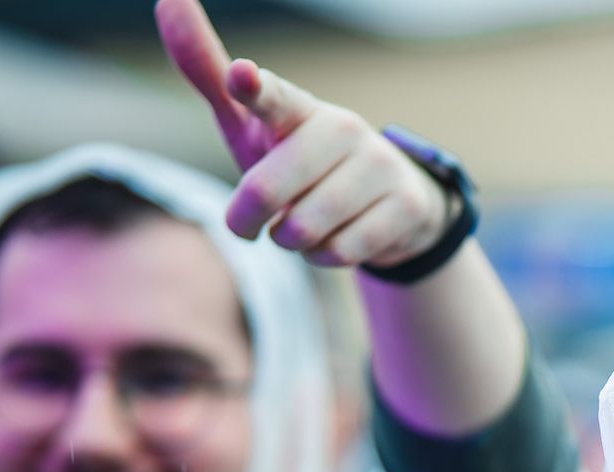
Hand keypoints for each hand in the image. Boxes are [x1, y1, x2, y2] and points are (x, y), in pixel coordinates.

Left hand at [155, 0, 452, 267]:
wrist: (385, 198)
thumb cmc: (295, 156)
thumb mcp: (250, 123)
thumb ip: (208, 73)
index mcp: (297, 106)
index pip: (271, 97)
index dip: (254, 88)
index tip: (243, 76)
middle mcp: (342, 128)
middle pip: (270, 191)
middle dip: (247, 217)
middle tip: (246, 223)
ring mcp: (379, 166)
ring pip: (306, 228)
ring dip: (290, 241)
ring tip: (300, 226)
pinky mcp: (406, 205)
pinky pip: (341, 251)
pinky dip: (324, 257)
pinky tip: (330, 241)